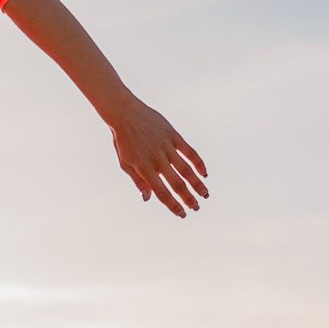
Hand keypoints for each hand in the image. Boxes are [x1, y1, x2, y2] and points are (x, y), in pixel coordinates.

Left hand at [109, 97, 207, 216]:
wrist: (124, 113)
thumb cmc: (123, 141)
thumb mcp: (125, 163)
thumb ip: (138, 181)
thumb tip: (148, 199)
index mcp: (144, 169)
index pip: (162, 193)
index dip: (173, 205)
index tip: (183, 214)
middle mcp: (157, 160)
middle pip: (177, 184)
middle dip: (189, 198)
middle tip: (197, 207)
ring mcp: (167, 147)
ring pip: (186, 170)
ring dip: (197, 183)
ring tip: (205, 194)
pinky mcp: (173, 136)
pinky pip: (189, 151)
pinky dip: (198, 162)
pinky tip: (204, 173)